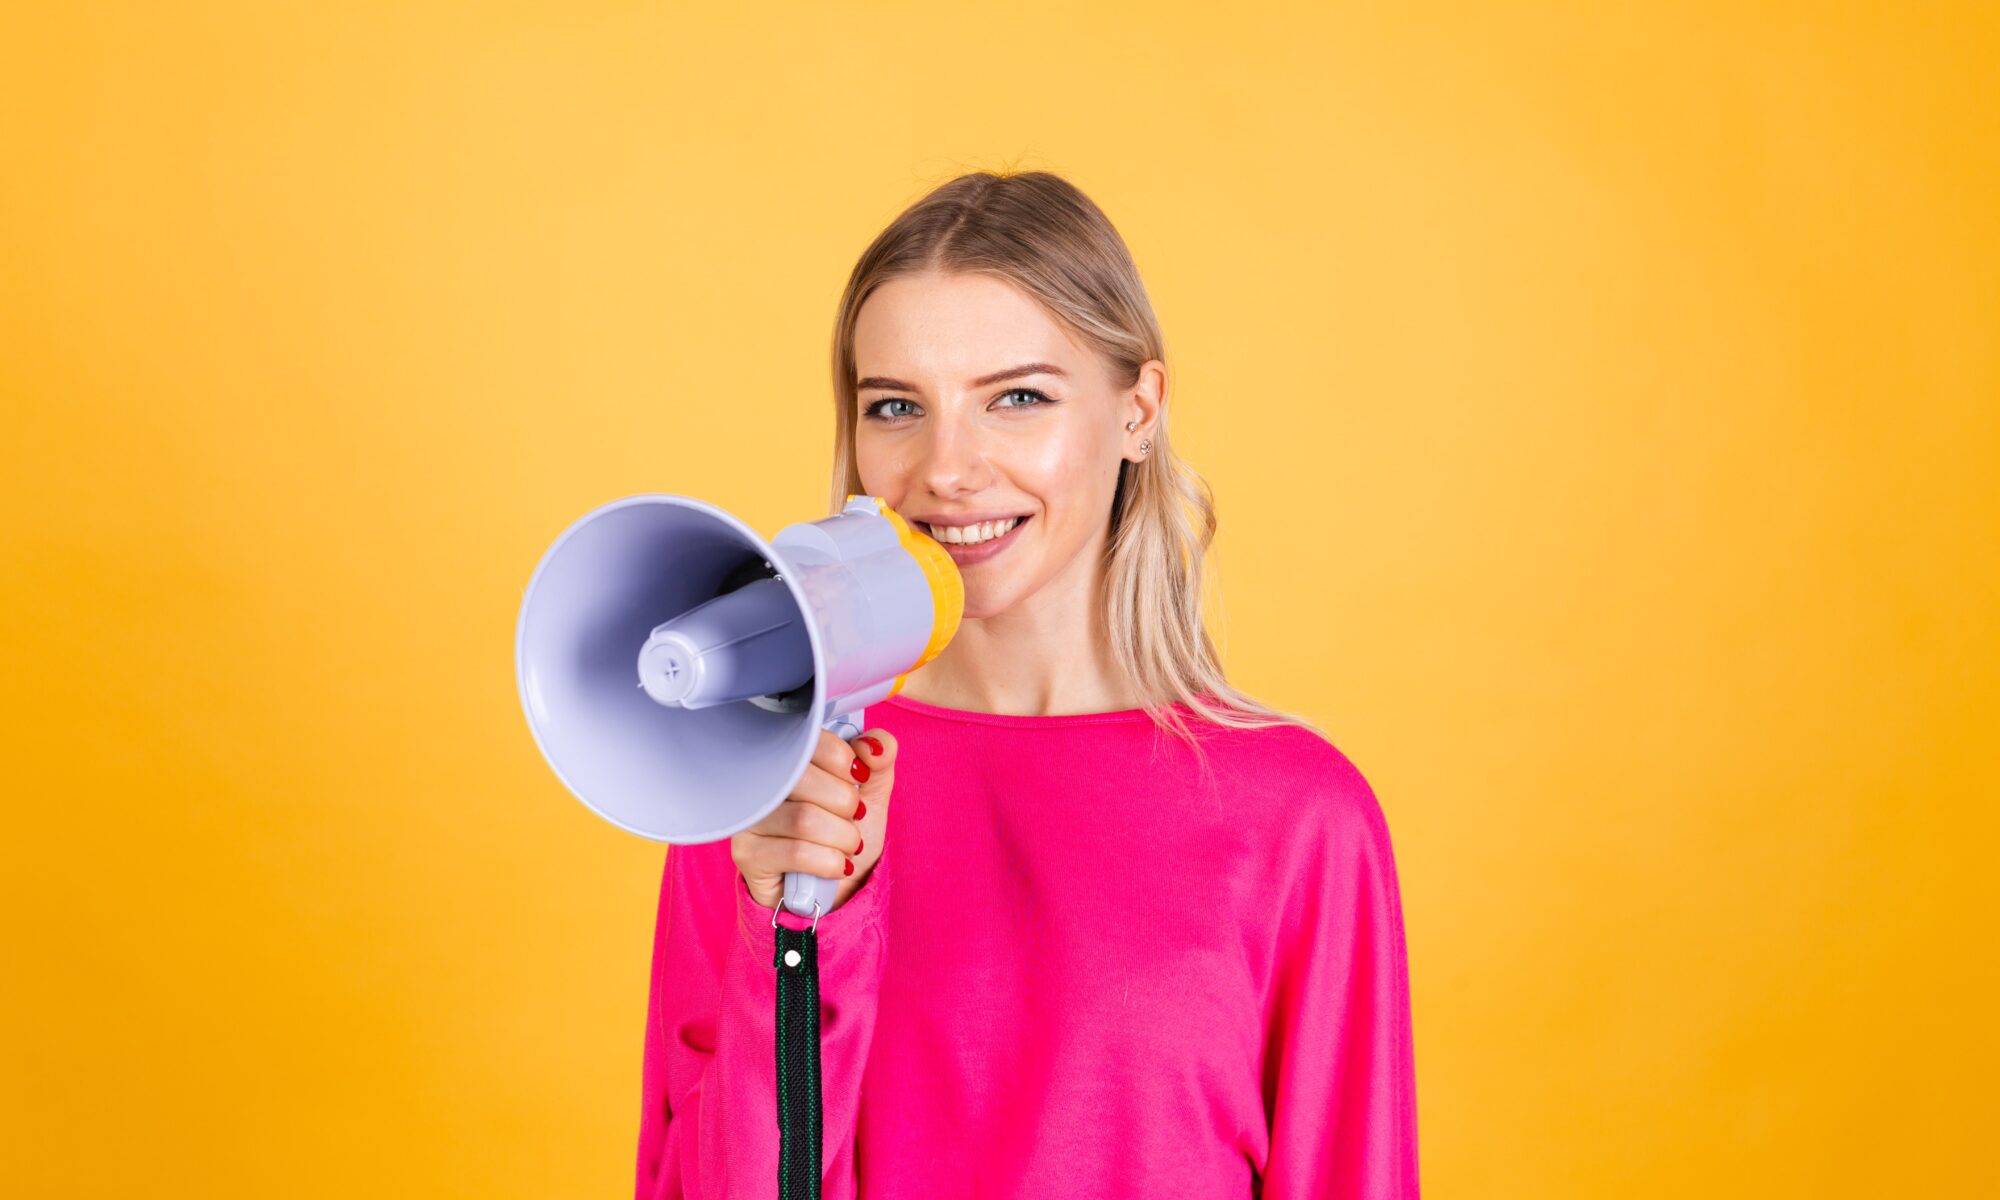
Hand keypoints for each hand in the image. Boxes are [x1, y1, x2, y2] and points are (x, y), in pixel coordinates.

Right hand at [731, 726, 897, 915]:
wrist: (837, 888)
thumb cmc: (845, 832)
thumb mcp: (871, 792)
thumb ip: (878, 759)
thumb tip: (872, 746)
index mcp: (788, 756)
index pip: (808, 740)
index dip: (843, 759)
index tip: (858, 778)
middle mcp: (759, 781)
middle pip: (804, 779)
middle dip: (846, 804)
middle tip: (854, 818)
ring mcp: (749, 817)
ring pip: (804, 819)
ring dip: (843, 837)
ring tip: (849, 845)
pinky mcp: (747, 854)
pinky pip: (796, 853)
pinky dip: (830, 862)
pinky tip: (838, 866)